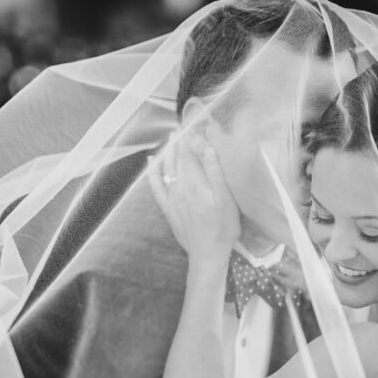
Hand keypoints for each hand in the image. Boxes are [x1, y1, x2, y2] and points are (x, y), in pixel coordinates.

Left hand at [148, 135, 240, 261]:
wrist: (207, 255)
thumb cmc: (223, 229)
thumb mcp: (227, 201)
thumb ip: (216, 174)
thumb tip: (208, 148)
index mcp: (195, 183)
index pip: (189, 153)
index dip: (190, 136)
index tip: (191, 122)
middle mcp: (180, 187)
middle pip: (177, 158)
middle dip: (180, 140)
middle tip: (182, 125)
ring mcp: (171, 197)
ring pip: (167, 168)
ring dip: (169, 151)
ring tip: (172, 137)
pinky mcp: (168, 208)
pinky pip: (156, 185)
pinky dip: (152, 172)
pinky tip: (151, 161)